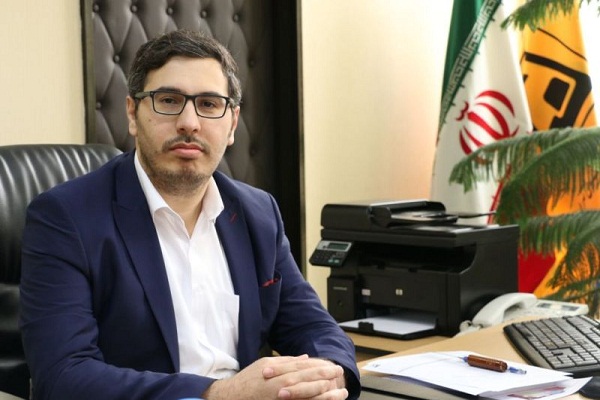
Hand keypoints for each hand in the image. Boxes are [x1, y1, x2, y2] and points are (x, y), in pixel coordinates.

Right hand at [202, 355, 347, 399]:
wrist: (231, 397)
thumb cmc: (249, 380)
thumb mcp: (265, 364)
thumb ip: (286, 361)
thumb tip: (305, 357)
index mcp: (278, 372)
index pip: (304, 368)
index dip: (321, 367)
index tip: (334, 367)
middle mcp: (281, 385)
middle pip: (309, 381)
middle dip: (326, 378)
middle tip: (341, 376)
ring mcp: (281, 399)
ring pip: (307, 396)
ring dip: (326, 395)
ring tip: (340, 393)